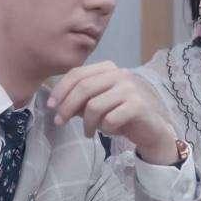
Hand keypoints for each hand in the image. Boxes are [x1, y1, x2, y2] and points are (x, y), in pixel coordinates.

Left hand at [47, 61, 178, 164]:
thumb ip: (79, 100)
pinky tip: (108, 131)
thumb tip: (55, 102)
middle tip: (59, 122)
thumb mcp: (96, 105)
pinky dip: (104, 129)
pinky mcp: (138, 105)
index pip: (78, 74)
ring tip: (89, 132)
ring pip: (94, 106)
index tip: (50, 106)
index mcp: (108, 69)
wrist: (150, 130)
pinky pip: (109, 119)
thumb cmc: (120, 115)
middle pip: (83, 88)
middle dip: (66, 107)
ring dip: (87, 123)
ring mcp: (130, 88)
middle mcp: (120, 74)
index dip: (61, 90)